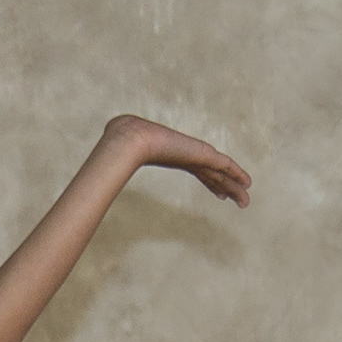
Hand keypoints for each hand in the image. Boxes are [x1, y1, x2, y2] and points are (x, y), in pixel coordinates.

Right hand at [102, 115, 249, 206]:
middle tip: (239, 200)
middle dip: (228, 187)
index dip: (212, 182)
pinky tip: (247, 184)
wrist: (130, 140)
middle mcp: (191, 155)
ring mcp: (198, 154)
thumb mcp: (121, 162)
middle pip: (216, 174)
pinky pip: (226, 167)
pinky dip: (238, 175)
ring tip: (245, 201)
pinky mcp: (203, 154)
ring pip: (224, 173)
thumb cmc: (122, 149)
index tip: (220, 193)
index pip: (201, 171)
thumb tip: (95, 177)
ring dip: (236, 187)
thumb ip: (115, 169)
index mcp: (178, 156)